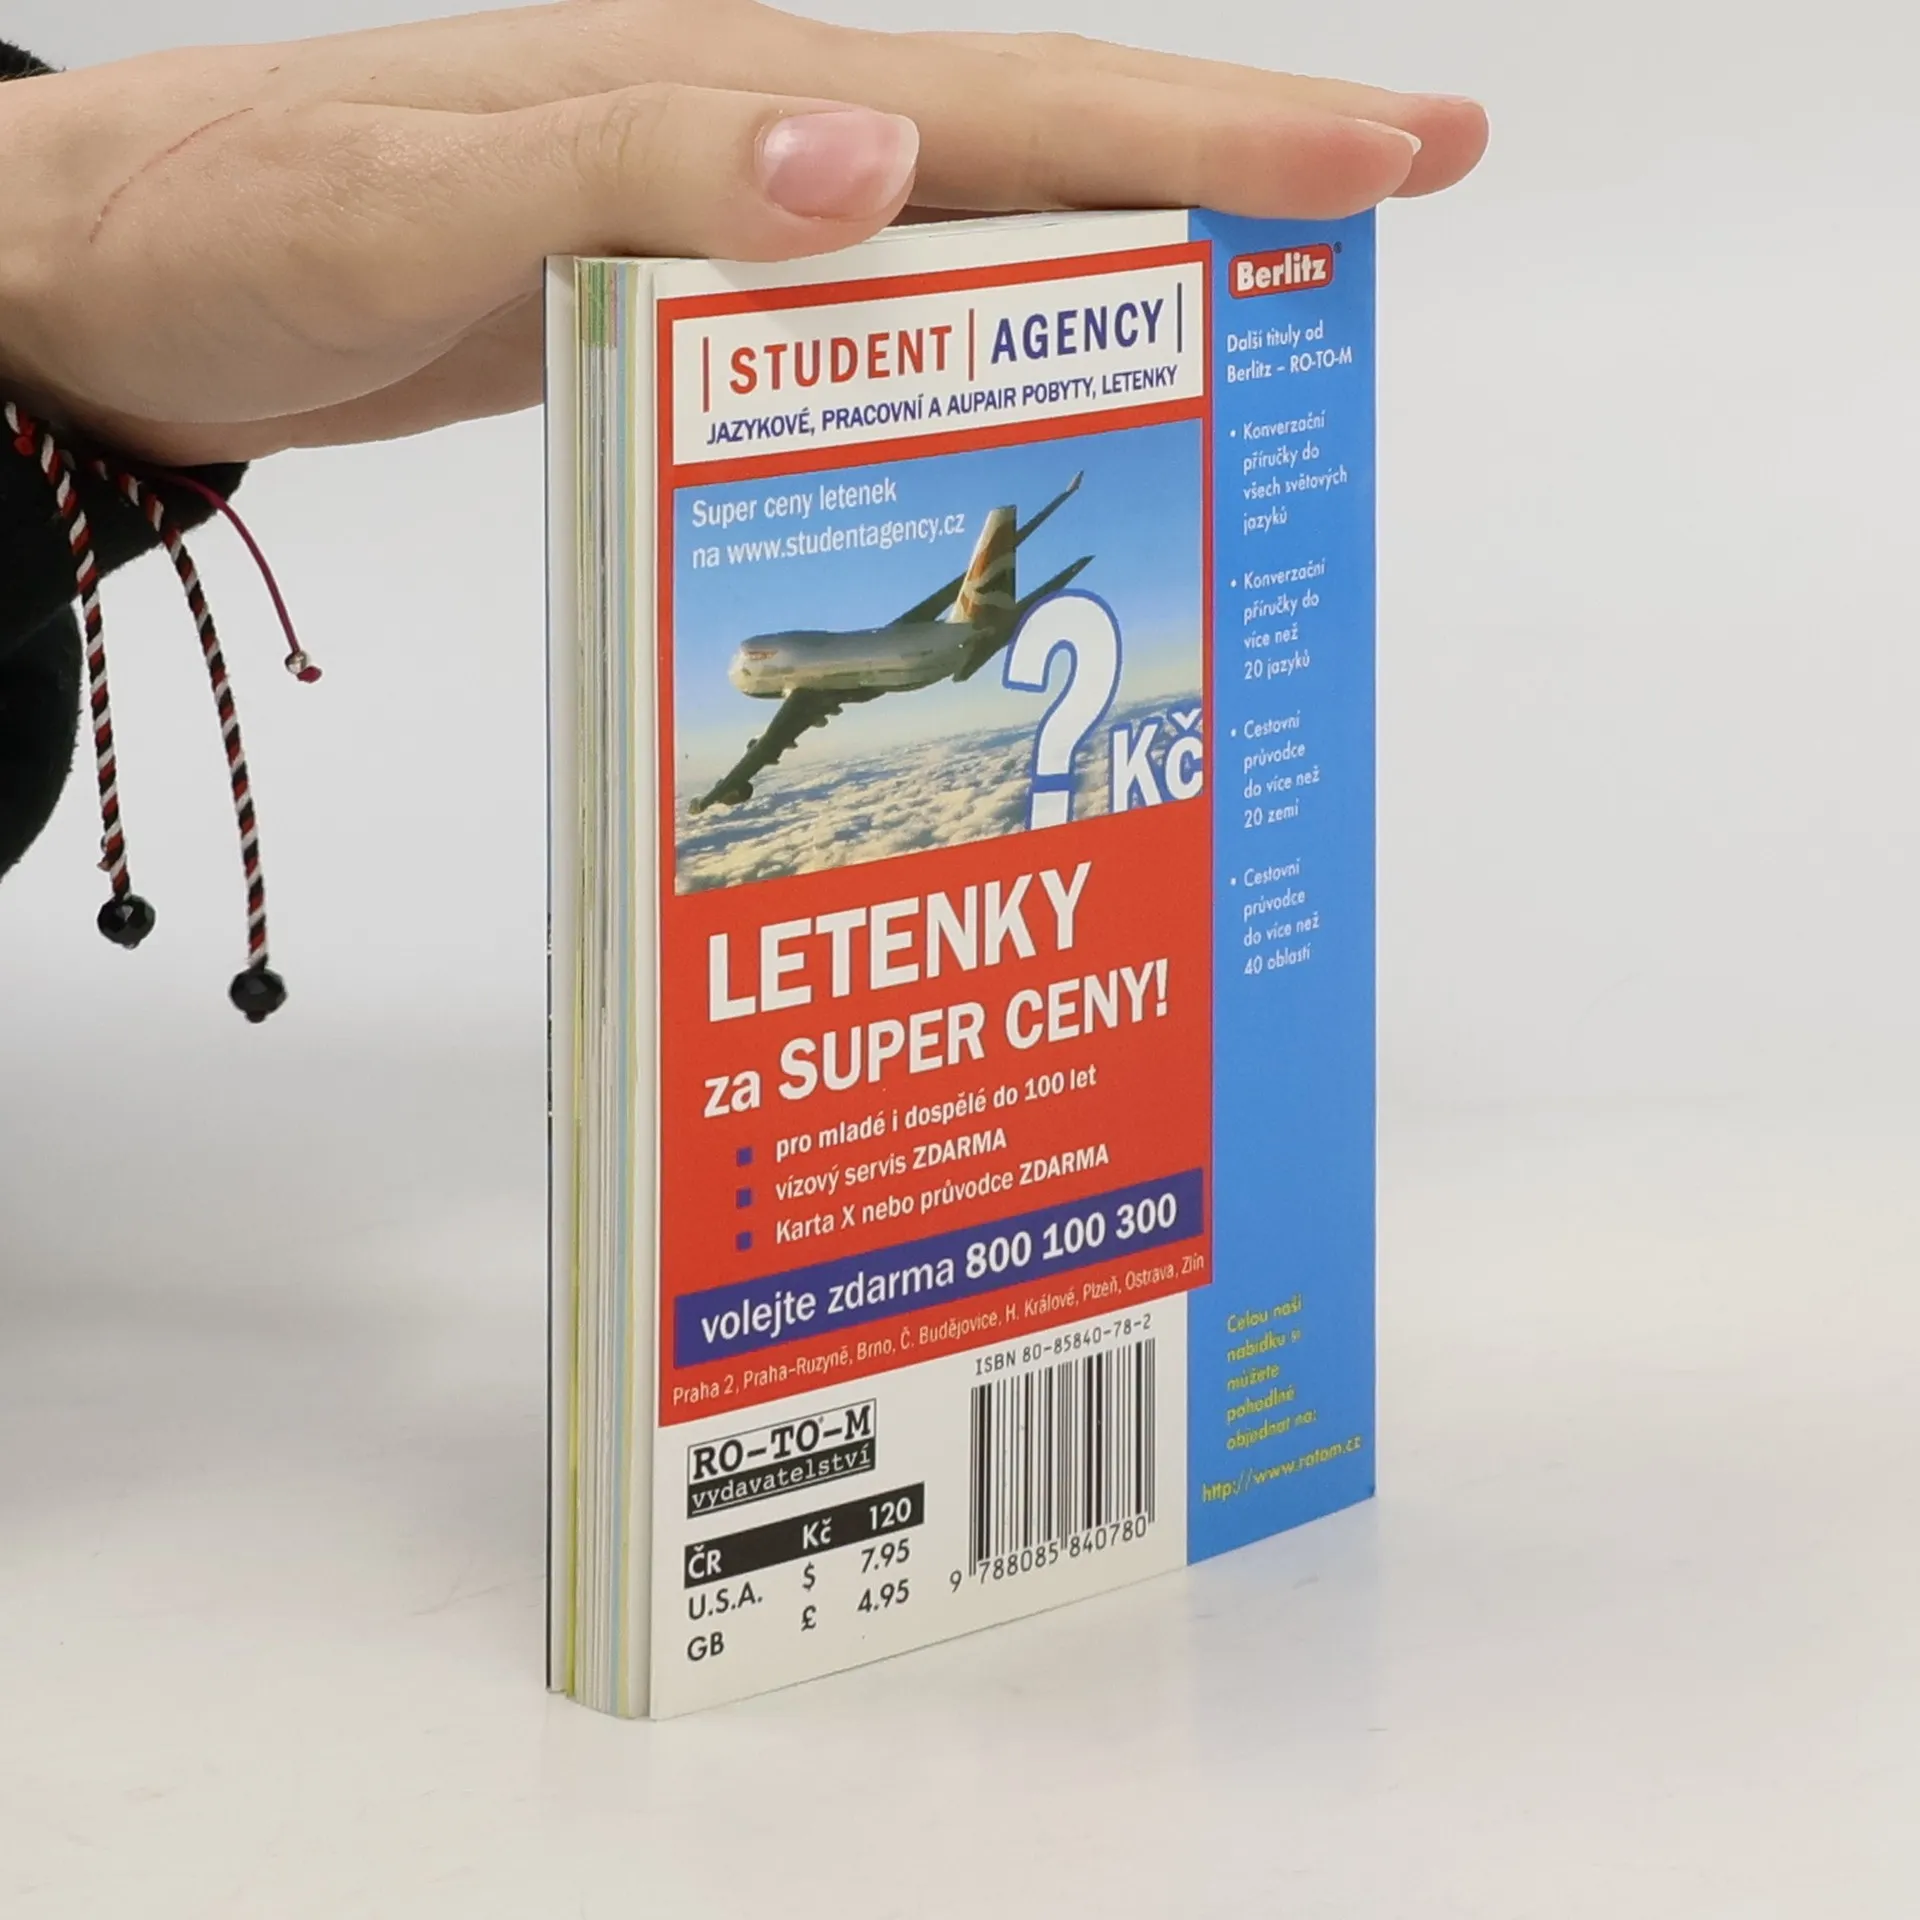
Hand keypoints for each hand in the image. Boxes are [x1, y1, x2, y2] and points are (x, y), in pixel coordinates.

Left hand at [0, 2, 1485, 464]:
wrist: (117, 271)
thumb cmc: (241, 219)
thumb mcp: (423, 198)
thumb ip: (642, 172)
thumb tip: (874, 160)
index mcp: (723, 91)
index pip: (1017, 107)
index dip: (1213, 129)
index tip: (1388, 151)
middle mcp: (749, 136)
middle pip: (1036, 146)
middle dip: (1229, 168)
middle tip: (1399, 196)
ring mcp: (721, 213)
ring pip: (972, 232)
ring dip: (1125, 257)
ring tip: (1263, 304)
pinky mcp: (681, 296)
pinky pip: (875, 315)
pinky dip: (982, 342)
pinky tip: (1031, 382)